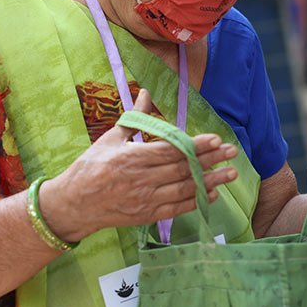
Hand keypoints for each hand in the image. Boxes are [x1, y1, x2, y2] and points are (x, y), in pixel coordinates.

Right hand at [39, 89, 239, 241]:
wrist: (73, 203)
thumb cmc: (91, 166)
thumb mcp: (110, 138)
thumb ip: (135, 118)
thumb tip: (146, 91)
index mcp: (132, 157)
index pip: (172, 150)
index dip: (196, 145)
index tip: (216, 139)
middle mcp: (141, 179)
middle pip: (183, 169)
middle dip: (211, 160)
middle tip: (232, 152)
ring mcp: (145, 199)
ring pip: (184, 190)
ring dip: (210, 182)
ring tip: (231, 173)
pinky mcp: (146, 215)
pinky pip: (177, 209)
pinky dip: (196, 202)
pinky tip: (212, 194)